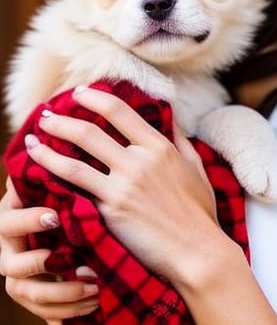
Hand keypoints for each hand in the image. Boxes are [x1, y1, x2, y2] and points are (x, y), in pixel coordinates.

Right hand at [0, 177, 98, 321]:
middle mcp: (10, 248)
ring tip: (94, 283)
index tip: (54, 216)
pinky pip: (44, 311)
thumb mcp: (67, 187)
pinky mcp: (36, 296)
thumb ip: (65, 174)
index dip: (27, 221)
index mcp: (14, 217)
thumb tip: (72, 140)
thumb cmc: (72, 198)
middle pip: (8, 265)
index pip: (7, 221)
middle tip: (67, 259)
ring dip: (60, 291)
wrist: (76, 233)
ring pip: (26, 293)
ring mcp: (20, 276)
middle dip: (37, 264)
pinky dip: (70, 309)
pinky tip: (97, 299)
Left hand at [24, 86, 227, 282]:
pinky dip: (53, 177)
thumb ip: (181, 141)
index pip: (120, 112)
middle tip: (44, 115)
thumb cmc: (199, 212)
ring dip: (46, 148)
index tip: (79, 93)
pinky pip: (75, 189)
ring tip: (30, 141)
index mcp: (161, 146)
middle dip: (61, 121)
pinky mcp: (110, 210)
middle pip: (90, 132)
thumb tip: (172, 120)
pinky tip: (38, 174)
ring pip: (74, 159)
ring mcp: (122, 185)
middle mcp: (139, 160)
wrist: (195, 249)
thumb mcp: (196, 168)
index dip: (95, 98)